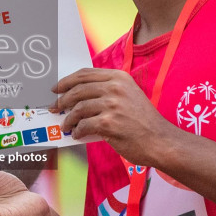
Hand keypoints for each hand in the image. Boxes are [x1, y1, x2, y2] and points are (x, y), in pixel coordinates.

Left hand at [51, 68, 179, 166]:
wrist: (161, 141)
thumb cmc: (143, 122)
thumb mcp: (129, 96)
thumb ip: (107, 91)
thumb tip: (77, 98)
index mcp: (119, 78)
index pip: (85, 74)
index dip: (66, 81)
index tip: (56, 88)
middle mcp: (115, 88)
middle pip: (78, 89)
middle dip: (62, 99)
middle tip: (54, 107)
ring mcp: (112, 104)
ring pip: (78, 108)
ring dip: (68, 119)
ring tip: (66, 125)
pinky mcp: (109, 122)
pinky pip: (84, 125)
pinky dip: (77, 131)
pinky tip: (78, 134)